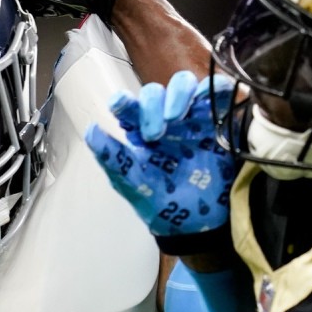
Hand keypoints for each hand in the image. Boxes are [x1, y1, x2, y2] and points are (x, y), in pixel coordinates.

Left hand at [85, 70, 236, 252]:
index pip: (131, 107)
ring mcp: (192, 121)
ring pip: (186, 85)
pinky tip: (209, 101)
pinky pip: (221, 95)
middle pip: (157, 92)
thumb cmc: (161, 206)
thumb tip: (91, 129)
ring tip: (177, 117)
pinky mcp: (218, 124)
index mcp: (141, 133)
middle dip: (153, 104)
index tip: (120, 106)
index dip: (124, 102)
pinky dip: (217, 89)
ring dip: (180, 93)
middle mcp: (166, 122)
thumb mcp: (132, 184)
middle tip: (156, 132)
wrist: (198, 226)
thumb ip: (111, 157)